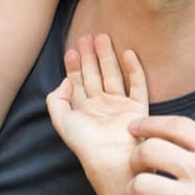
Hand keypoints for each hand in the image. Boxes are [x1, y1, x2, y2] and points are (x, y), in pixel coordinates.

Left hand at [45, 33, 147, 184]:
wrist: (111, 159)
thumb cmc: (86, 143)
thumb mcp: (61, 121)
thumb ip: (56, 99)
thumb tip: (65, 80)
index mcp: (84, 110)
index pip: (78, 82)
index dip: (74, 65)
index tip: (72, 49)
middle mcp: (102, 106)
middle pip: (95, 75)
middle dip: (90, 56)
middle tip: (87, 36)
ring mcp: (120, 107)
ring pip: (114, 75)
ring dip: (108, 57)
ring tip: (102, 37)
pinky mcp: (138, 109)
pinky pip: (138, 85)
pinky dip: (134, 69)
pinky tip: (128, 53)